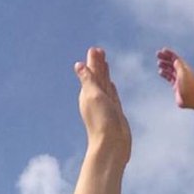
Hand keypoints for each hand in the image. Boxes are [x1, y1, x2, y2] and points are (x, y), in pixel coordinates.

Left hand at [75, 48, 130, 162]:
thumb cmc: (101, 121)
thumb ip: (88, 80)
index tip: (94, 49)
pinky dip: (110, 87)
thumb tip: (79, 65)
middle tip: (98, 50)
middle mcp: (96, 97)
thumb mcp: (93, 96)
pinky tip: (110, 84)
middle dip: (98, 64)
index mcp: (88, 93)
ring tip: (105, 62)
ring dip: (104, 73)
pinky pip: (112, 94)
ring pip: (104, 84)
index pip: (91, 72)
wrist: (112, 144)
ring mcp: (105, 104)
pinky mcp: (114, 111)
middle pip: (97, 76)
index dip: (93, 61)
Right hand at [157, 48, 193, 109]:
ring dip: (165, 65)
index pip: (176, 58)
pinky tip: (160, 72)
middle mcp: (182, 73)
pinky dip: (165, 74)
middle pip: (172, 63)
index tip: (163, 50)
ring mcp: (179, 80)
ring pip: (170, 70)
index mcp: (184, 68)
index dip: (169, 54)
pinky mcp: (176, 87)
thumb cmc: (190, 86)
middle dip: (165, 58)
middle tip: (158, 54)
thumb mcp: (183, 74)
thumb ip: (179, 66)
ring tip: (159, 63)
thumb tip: (175, 60)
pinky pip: (169, 78)